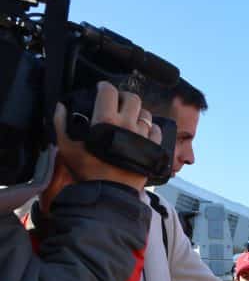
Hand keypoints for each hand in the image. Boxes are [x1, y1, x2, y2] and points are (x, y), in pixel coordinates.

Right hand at [47, 81, 161, 207]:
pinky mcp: (154, 148)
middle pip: (132, 98)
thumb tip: (60, 107)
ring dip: (137, 113)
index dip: (104, 87)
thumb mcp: (67, 147)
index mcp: (106, 120)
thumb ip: (61, 124)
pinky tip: (142, 131)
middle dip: (123, 97)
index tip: (101, 90)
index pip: (109, 91)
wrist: (110, 194)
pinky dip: (150, 127)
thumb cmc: (88, 170)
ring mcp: (143, 136)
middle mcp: (128, 124)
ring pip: (146, 113)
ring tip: (129, 119)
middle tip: (116, 103)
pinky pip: (156, 130)